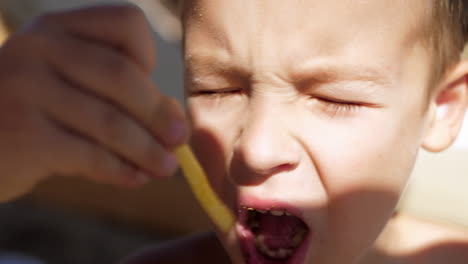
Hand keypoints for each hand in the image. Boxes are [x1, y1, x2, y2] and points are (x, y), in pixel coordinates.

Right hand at [0, 4, 186, 201]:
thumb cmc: (27, 112)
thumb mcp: (68, 87)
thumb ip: (118, 95)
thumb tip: (173, 119)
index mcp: (58, 28)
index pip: (126, 24)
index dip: (150, 57)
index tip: (153, 88)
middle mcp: (39, 49)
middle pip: (122, 76)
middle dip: (158, 114)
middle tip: (178, 140)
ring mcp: (25, 89)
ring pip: (109, 121)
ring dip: (145, 150)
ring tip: (165, 168)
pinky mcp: (22, 134)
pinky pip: (88, 154)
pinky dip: (118, 170)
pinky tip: (134, 178)